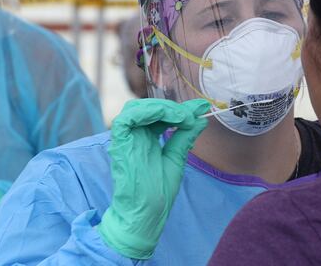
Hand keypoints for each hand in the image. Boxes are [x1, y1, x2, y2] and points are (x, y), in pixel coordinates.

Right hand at [97, 98, 209, 258]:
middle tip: (191, 114)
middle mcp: (134, 136)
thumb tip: (200, 120)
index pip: (160, 115)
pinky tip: (166, 117)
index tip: (201, 107)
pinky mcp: (119, 143)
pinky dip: (146, 112)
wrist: (146, 214)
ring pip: (136, 108)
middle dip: (171, 106)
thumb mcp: (176, 159)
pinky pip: (126, 119)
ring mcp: (126, 139)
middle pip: (147, 107)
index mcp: (146, 139)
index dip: (179, 108)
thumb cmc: (158, 192)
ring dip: (160, 107)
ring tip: (181, 117)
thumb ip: (184, 138)